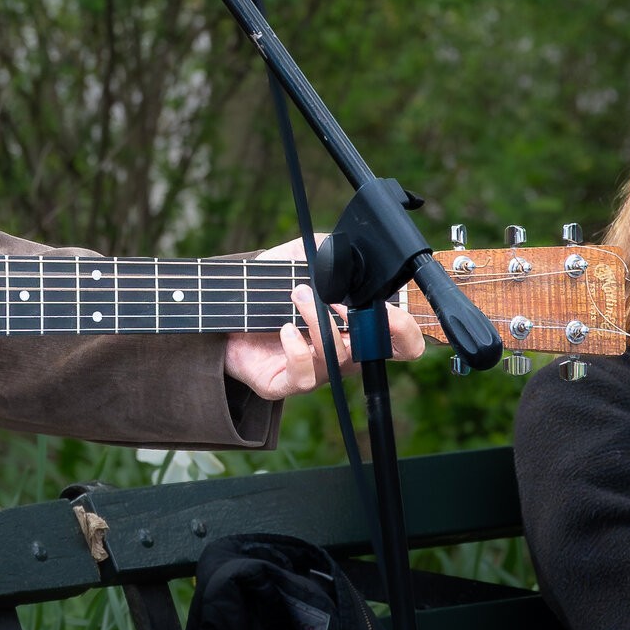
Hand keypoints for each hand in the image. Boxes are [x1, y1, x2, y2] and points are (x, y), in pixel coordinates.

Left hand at [220, 242, 425, 400]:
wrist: (225, 312)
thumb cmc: (269, 291)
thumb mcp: (297, 260)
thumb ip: (323, 252)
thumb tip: (342, 247)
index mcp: (354, 326)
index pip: (399, 339)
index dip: (404, 328)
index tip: (387, 308)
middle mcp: (343, 352)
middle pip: (381, 355)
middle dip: (375, 329)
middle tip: (345, 303)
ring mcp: (318, 370)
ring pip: (339, 356)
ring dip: (320, 321)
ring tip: (298, 295)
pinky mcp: (288, 382)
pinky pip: (306, 375)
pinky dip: (298, 349)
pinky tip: (285, 328)